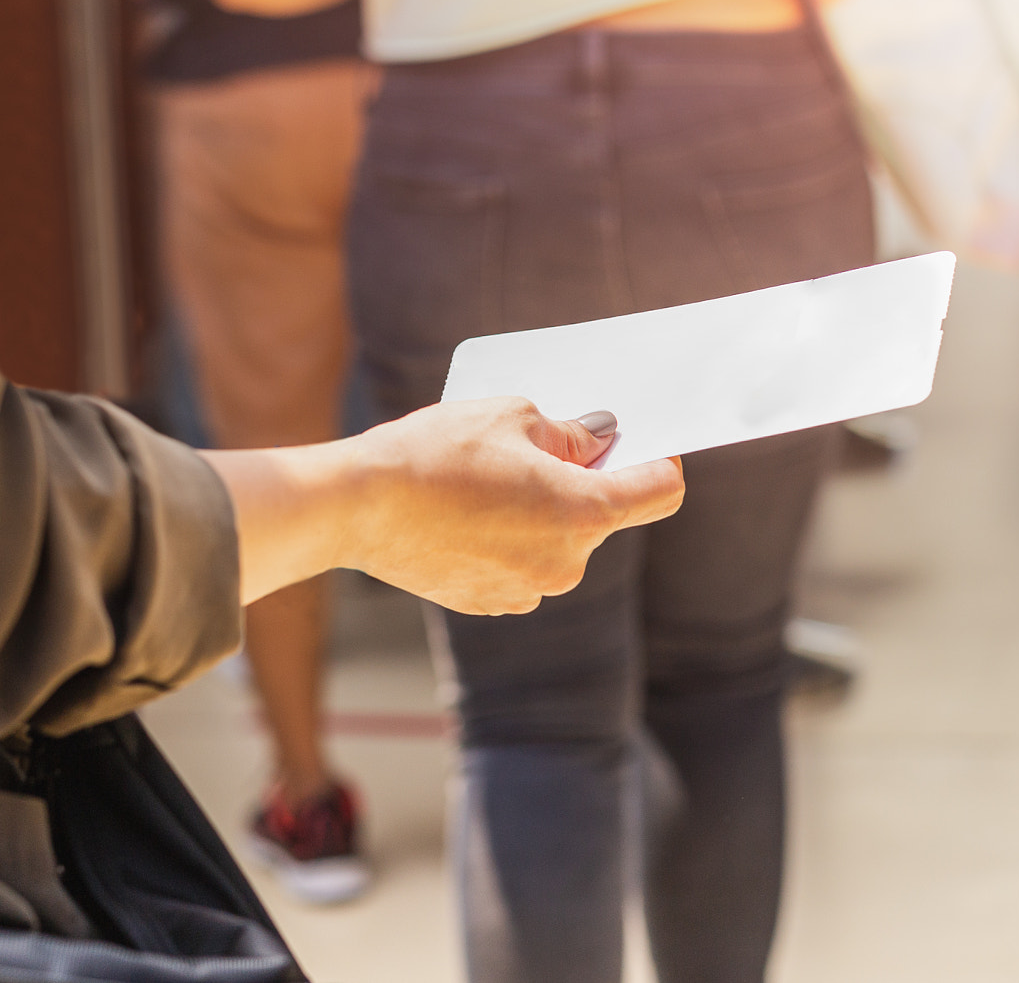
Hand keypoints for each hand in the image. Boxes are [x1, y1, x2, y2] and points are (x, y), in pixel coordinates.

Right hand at [206, 398, 683, 614]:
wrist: (358, 505)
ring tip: (483, 483)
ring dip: (539, 514)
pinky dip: (506, 540)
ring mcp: (529, 591)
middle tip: (529, 450)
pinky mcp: (491, 603)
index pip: (660, 491)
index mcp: (583, 513)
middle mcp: (567, 564)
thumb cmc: (435, 452)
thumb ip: (570, 433)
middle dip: (579, 482)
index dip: (657, 461)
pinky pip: (520, 565)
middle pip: (601, 517)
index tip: (636, 445)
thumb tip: (597, 442)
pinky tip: (463, 515)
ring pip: (557, 542)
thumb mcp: (510, 416)